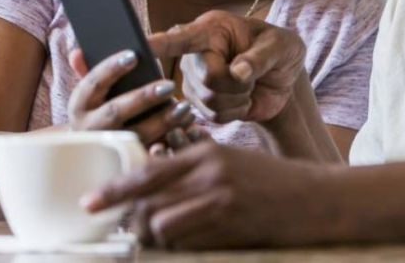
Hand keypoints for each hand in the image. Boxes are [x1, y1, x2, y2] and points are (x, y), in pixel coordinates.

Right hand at [67, 49, 194, 146]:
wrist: (93, 152)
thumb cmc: (100, 109)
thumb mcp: (92, 93)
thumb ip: (88, 70)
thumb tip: (77, 52)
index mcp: (79, 105)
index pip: (93, 83)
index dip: (112, 68)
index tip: (134, 55)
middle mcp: (89, 128)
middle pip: (116, 111)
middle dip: (143, 97)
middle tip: (169, 85)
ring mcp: (108, 147)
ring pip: (137, 135)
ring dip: (163, 120)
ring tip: (185, 106)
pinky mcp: (127, 161)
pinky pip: (151, 151)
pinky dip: (171, 137)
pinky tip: (188, 125)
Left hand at [82, 141, 326, 248]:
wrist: (315, 199)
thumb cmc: (272, 181)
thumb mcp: (231, 161)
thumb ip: (194, 170)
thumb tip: (152, 187)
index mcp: (206, 154)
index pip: (147, 172)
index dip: (114, 191)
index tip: (90, 204)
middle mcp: (210, 175)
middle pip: (149, 205)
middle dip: (133, 225)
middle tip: (129, 235)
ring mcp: (221, 203)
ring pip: (163, 228)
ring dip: (154, 241)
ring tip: (155, 244)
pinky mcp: (231, 229)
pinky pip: (188, 246)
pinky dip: (179, 250)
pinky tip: (185, 248)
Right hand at [148, 10, 305, 124]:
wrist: (284, 78)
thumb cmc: (282, 50)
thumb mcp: (281, 46)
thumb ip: (261, 57)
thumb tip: (239, 72)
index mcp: (212, 29)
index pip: (181, 38)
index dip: (159, 44)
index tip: (139, 46)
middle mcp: (195, 54)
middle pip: (206, 79)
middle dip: (236, 83)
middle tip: (251, 74)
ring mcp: (194, 81)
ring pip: (208, 100)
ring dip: (237, 97)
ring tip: (247, 84)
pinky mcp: (201, 104)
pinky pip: (213, 116)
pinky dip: (235, 111)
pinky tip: (242, 99)